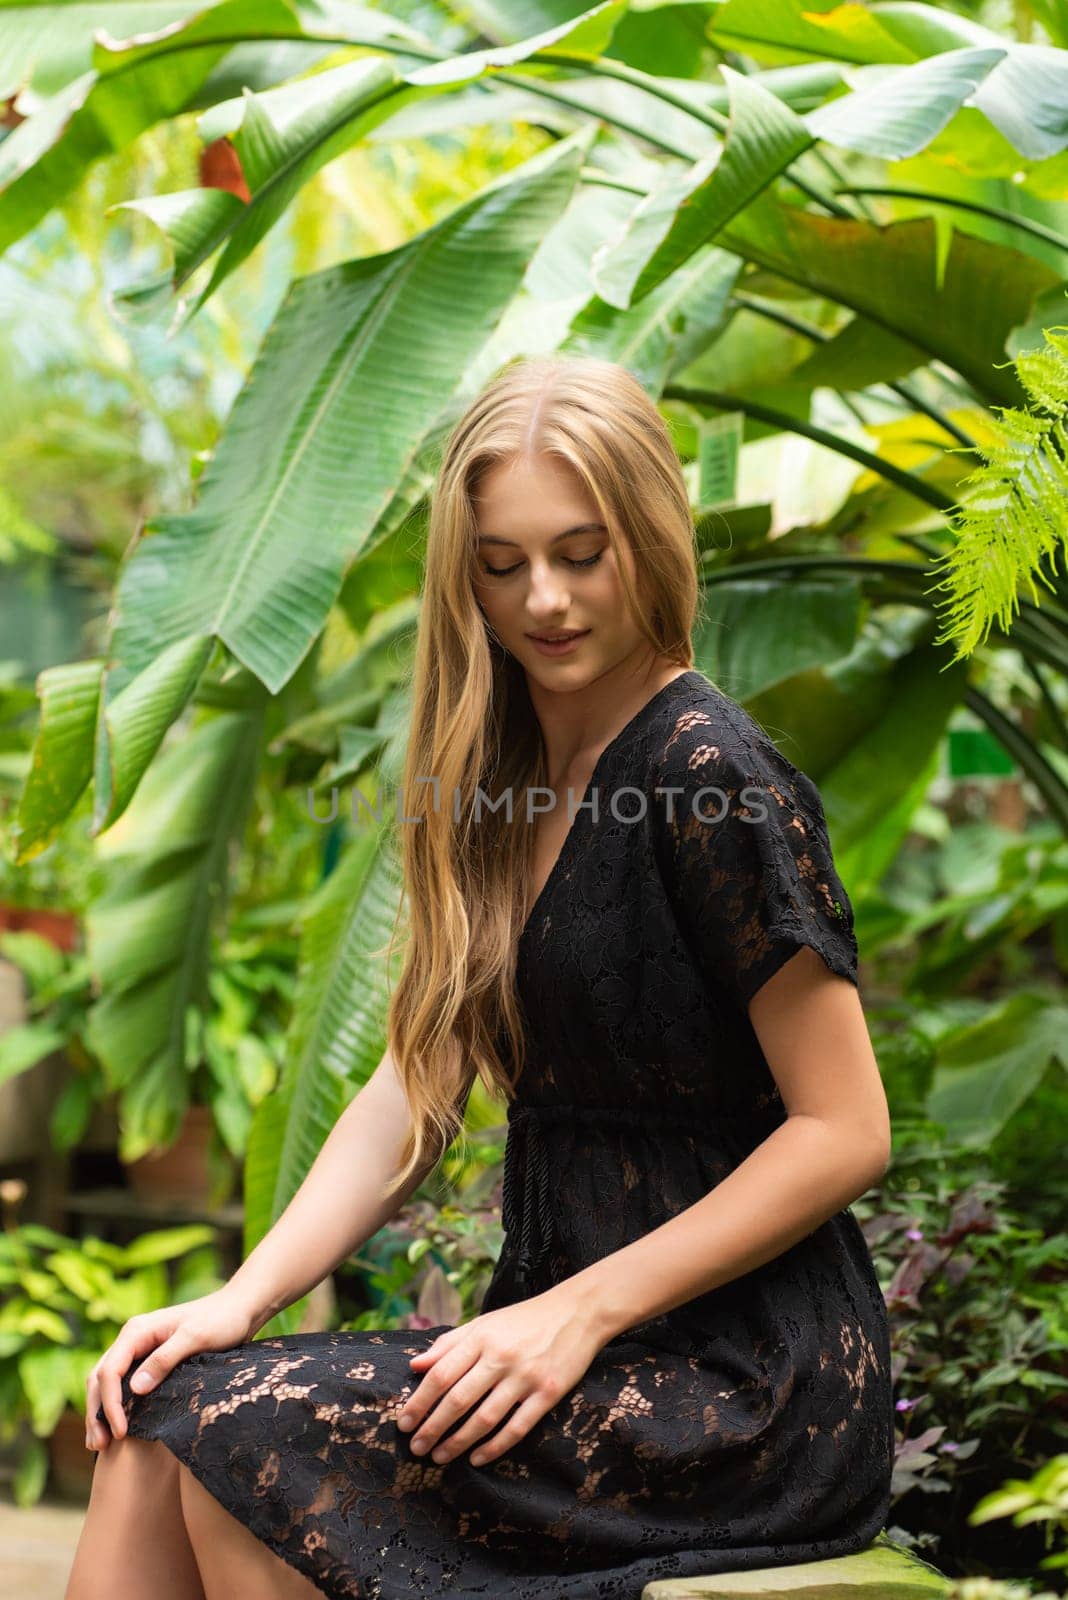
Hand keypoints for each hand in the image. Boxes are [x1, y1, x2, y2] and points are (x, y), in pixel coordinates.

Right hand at [86, 1286, 257, 1452]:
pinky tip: (116, 1426)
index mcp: (137, 1330)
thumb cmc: (221, 1320)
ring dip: (100, 1412)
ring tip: (100, 1444)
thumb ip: (165, 1360)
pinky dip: (114, 1405)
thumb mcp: (196, 1337)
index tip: (121, 1433)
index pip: (110, 1371)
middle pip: (100, 1378)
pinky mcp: (149, 1360)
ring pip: (106, 1383)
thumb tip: (134, 1389)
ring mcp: (139, 1349)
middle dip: (97, 1412)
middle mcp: (132, 1339)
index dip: (110, 1404)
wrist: (239, 1309)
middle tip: (100, 1446)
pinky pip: (122, 1384)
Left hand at [396, 1286, 603, 1468]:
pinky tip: (477, 1458)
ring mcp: (525, 1377)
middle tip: (416, 1449)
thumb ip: (449, 1344)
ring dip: (458, 1443)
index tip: (404, 1423)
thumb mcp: (485, 1323)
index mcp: (481, 1337)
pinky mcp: (548, 1393)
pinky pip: (517, 1427)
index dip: (419, 1402)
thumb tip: (415, 1366)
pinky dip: (495, 1447)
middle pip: (458, 1399)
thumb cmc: (524, 1320)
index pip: (441, 1374)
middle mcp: (501, 1357)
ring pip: (484, 1418)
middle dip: (433, 1428)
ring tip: (440, 1457)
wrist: (577, 1312)